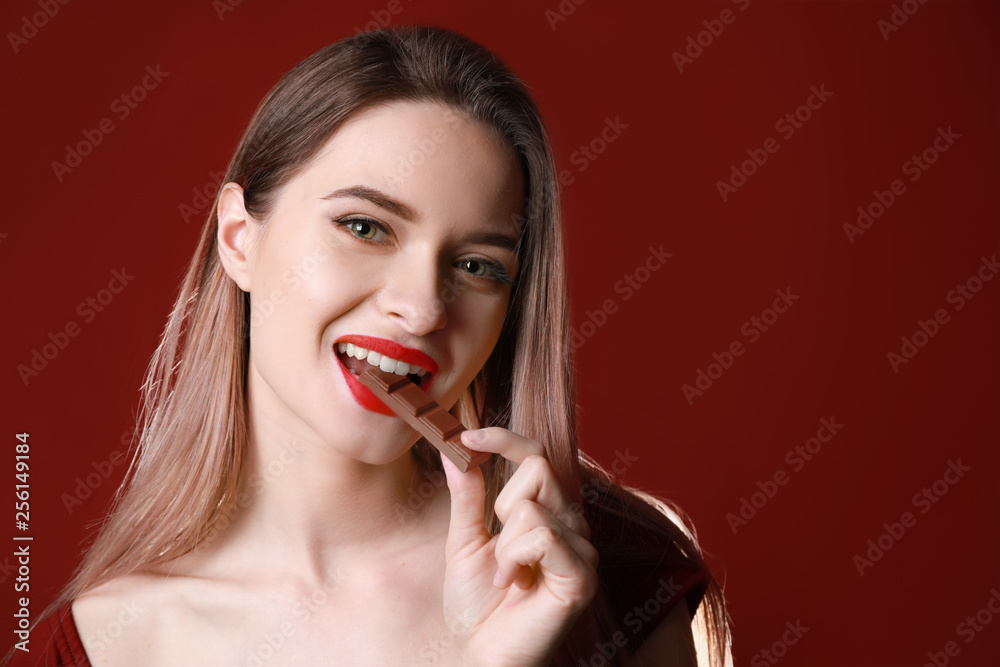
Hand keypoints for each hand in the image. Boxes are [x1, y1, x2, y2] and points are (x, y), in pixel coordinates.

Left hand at [438, 427, 598, 666]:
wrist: (479, 654)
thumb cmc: (476, 604)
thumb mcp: (464, 539)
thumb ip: (467, 493)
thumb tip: (454, 446)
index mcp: (548, 512)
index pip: (536, 454)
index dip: (504, 438)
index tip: (466, 436)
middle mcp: (572, 524)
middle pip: (538, 468)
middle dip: (502, 506)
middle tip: (497, 549)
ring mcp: (582, 549)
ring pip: (534, 507)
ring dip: (504, 545)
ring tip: (505, 576)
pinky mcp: (583, 575)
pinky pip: (544, 536)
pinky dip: (514, 559)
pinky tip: (514, 584)